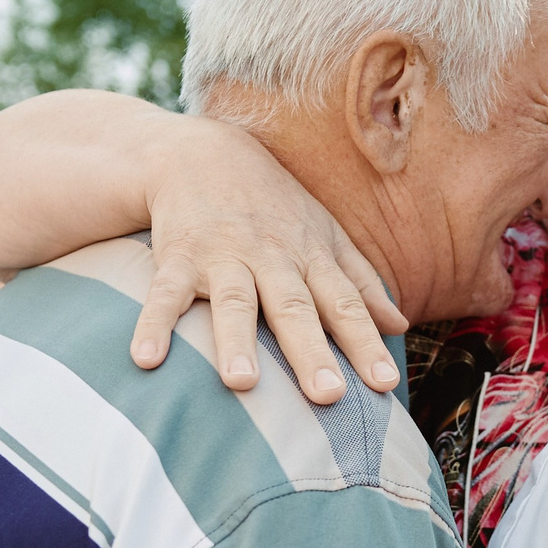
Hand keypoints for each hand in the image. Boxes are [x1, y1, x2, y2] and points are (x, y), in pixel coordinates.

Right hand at [136, 119, 408, 404]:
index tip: (383, 383)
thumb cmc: (274, 205)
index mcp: (311, 257)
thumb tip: (401, 326)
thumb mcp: (325, 234)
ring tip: (241, 383)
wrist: (202, 152)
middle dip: (311, 350)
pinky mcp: (177, 255)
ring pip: (234, 300)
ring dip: (236, 340)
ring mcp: (222, 256)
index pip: (344, 304)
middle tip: (328, 395)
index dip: (364, 342)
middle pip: (294, 308)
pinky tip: (146, 359)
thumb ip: (361, 282)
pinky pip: (164, 293)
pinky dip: (154, 323)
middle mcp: (271, 258)